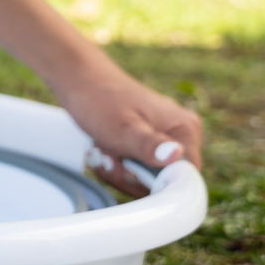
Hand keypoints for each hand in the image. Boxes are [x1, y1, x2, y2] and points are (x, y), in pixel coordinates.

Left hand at [54, 67, 202, 198]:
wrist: (78, 80)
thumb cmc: (100, 99)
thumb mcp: (123, 129)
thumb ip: (148, 145)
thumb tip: (175, 155)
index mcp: (185, 130)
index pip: (185, 179)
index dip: (155, 185)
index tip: (127, 169)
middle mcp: (180, 136)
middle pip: (163, 182)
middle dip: (130, 177)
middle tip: (108, 155)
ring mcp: (163, 139)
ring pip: (145, 180)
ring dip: (118, 172)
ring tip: (103, 149)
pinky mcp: (147, 143)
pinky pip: (135, 170)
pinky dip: (116, 165)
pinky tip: (104, 149)